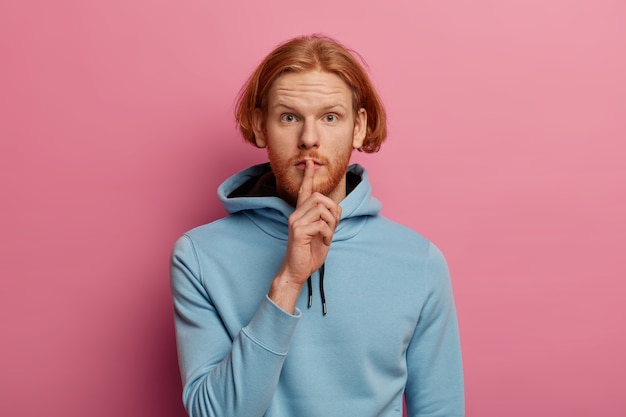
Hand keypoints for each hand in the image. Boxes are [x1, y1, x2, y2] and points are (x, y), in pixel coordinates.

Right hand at [268, 160, 340, 311]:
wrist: (297, 272)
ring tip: (328, 236)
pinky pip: (321, 224)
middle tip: (333, 226)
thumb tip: (335, 209)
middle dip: (332, 209)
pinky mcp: (298, 231)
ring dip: (331, 222)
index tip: (310, 163)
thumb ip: (327, 220)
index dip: (308, 177)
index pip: (304, 191)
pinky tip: (324, 242)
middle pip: (319, 197)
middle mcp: (295, 215)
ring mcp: (295, 222)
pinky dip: (328, 234)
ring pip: (321, 208)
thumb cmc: (309, 254)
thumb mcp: (322, 234)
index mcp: (301, 214)